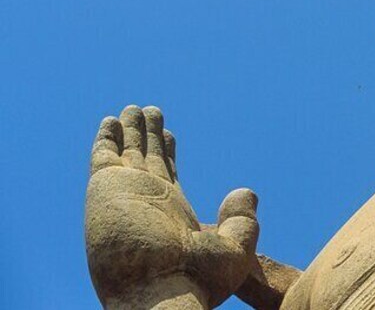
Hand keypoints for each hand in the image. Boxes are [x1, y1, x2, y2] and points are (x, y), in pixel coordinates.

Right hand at [85, 105, 258, 307]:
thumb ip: (241, 219)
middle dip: (147, 136)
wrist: (160, 289)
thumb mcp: (233, 249)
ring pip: (127, 152)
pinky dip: (106, 137)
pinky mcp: (105, 187)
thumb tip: (247, 192)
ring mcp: (125, 193)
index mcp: (173, 214)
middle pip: (146, 160)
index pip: (168, 176)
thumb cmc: (197, 280)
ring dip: (130, 130)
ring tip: (135, 108)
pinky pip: (104, 155)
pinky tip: (112, 119)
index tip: (168, 134)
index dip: (166, 153)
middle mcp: (148, 201)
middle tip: (151, 112)